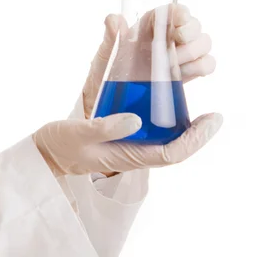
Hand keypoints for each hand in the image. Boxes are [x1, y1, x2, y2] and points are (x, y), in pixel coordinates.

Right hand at [32, 111, 222, 175]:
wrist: (45, 152)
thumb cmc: (60, 145)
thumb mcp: (79, 132)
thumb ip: (105, 126)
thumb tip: (136, 119)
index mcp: (126, 157)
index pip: (171, 153)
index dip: (195, 139)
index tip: (212, 121)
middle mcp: (132, 153)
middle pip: (174, 147)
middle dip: (196, 134)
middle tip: (212, 115)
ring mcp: (127, 146)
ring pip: (164, 140)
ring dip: (182, 126)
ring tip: (192, 104)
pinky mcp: (121, 137)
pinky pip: (149, 131)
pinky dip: (161, 117)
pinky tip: (161, 101)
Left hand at [82, 4, 215, 118]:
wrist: (110, 97)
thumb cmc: (106, 69)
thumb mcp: (106, 52)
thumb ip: (111, 35)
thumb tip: (114, 19)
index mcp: (150, 25)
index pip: (173, 11)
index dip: (181, 12)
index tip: (180, 20)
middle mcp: (167, 36)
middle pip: (194, 25)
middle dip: (191, 33)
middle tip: (177, 43)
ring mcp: (179, 54)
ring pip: (203, 43)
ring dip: (194, 52)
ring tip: (172, 65)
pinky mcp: (186, 73)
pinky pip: (206, 64)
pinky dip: (201, 67)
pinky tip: (182, 74)